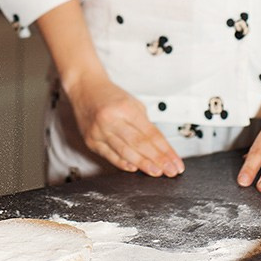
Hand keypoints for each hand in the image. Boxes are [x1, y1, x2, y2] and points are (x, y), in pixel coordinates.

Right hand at [67, 72, 184, 178]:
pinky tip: (134, 168)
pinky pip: (110, 155)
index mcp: (125, 108)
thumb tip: (159, 148)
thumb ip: (144, 124)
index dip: (166, 150)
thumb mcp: (132, 103)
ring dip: (143, 164)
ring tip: (157, 172)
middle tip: (171, 171)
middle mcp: (111, 120)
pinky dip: (122, 163)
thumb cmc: (110, 95)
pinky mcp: (91, 141)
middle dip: (158, 159)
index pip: (151, 133)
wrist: (84, 88)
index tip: (176, 161)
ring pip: (125, 152)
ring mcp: (99, 131)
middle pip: (139, 144)